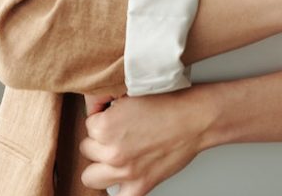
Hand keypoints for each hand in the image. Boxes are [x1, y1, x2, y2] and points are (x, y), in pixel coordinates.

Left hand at [79, 89, 212, 195]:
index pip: (87, 126)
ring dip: (100, 166)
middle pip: (87, 150)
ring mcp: (125, 171)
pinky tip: (122, 180)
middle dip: (99, 142)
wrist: (194, 119)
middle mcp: (112, 151)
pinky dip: (120, 189)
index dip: (101, 120)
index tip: (114, 118)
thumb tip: (93, 108)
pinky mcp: (141, 185)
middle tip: (116, 136)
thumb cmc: (166, 103)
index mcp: (104, 126)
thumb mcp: (126, 95)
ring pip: (90, 177)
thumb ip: (104, 104)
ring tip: (113, 156)